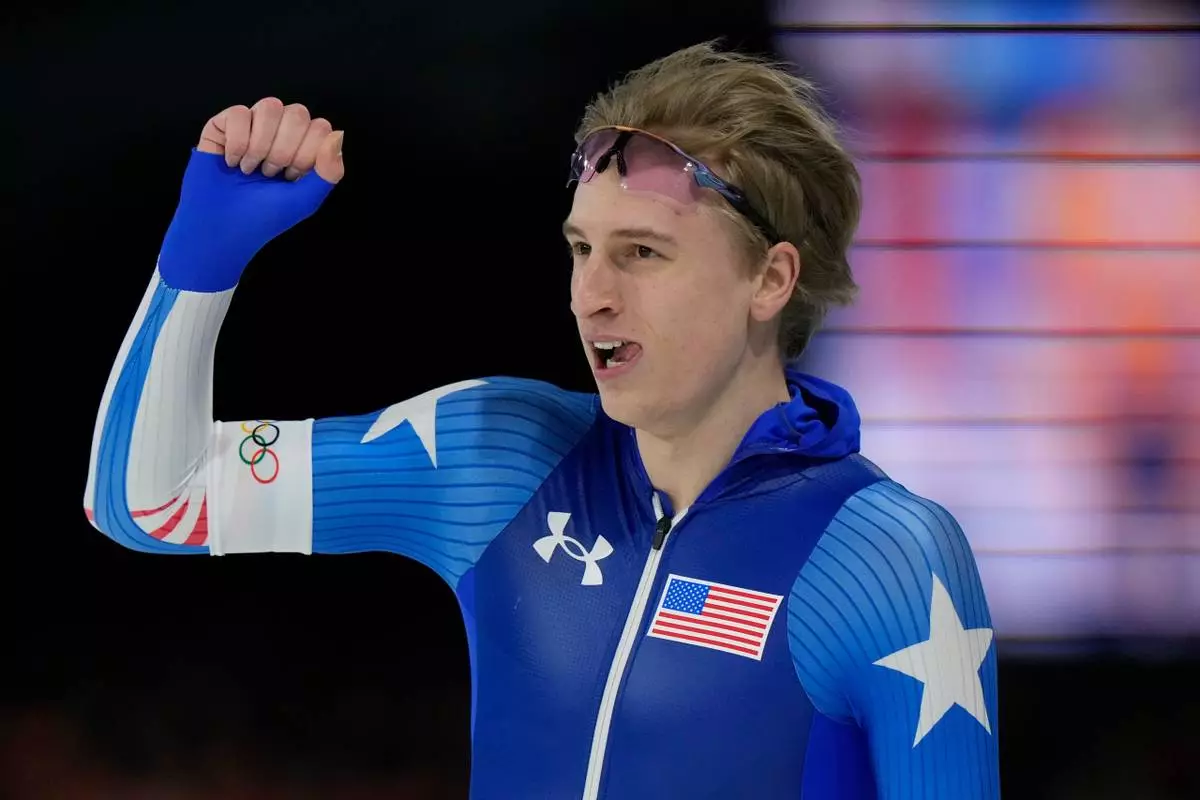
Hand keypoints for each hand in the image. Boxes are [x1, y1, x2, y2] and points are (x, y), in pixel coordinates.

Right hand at [157, 98, 344, 291]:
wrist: (223, 228)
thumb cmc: (263, 216)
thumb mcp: (305, 199)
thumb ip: (329, 171)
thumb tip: (337, 136)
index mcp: (302, 147)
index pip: (320, 127)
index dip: (307, 154)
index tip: (291, 177)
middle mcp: (279, 131)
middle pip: (297, 113)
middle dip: (285, 150)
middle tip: (270, 174)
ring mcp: (251, 125)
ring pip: (270, 106)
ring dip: (261, 144)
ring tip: (251, 170)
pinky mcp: (222, 126)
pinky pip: (238, 113)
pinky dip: (237, 142)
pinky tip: (232, 162)